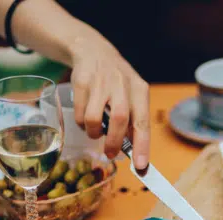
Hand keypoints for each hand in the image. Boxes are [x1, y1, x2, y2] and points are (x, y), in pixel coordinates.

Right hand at [70, 37, 149, 169]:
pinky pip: (79, 114)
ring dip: (94, 133)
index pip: (143, 122)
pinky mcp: (81, 82)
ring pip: (94, 119)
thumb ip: (134, 120)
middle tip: (109, 153)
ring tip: (96, 131)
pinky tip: (85, 118)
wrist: (93, 51)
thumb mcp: (132, 96)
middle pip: (120, 120)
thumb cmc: (117, 82)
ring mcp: (101, 82)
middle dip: (114, 142)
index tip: (140, 166)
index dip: (142, 146)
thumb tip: (134, 152)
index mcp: (140, 90)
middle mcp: (122, 85)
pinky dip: (81, 123)